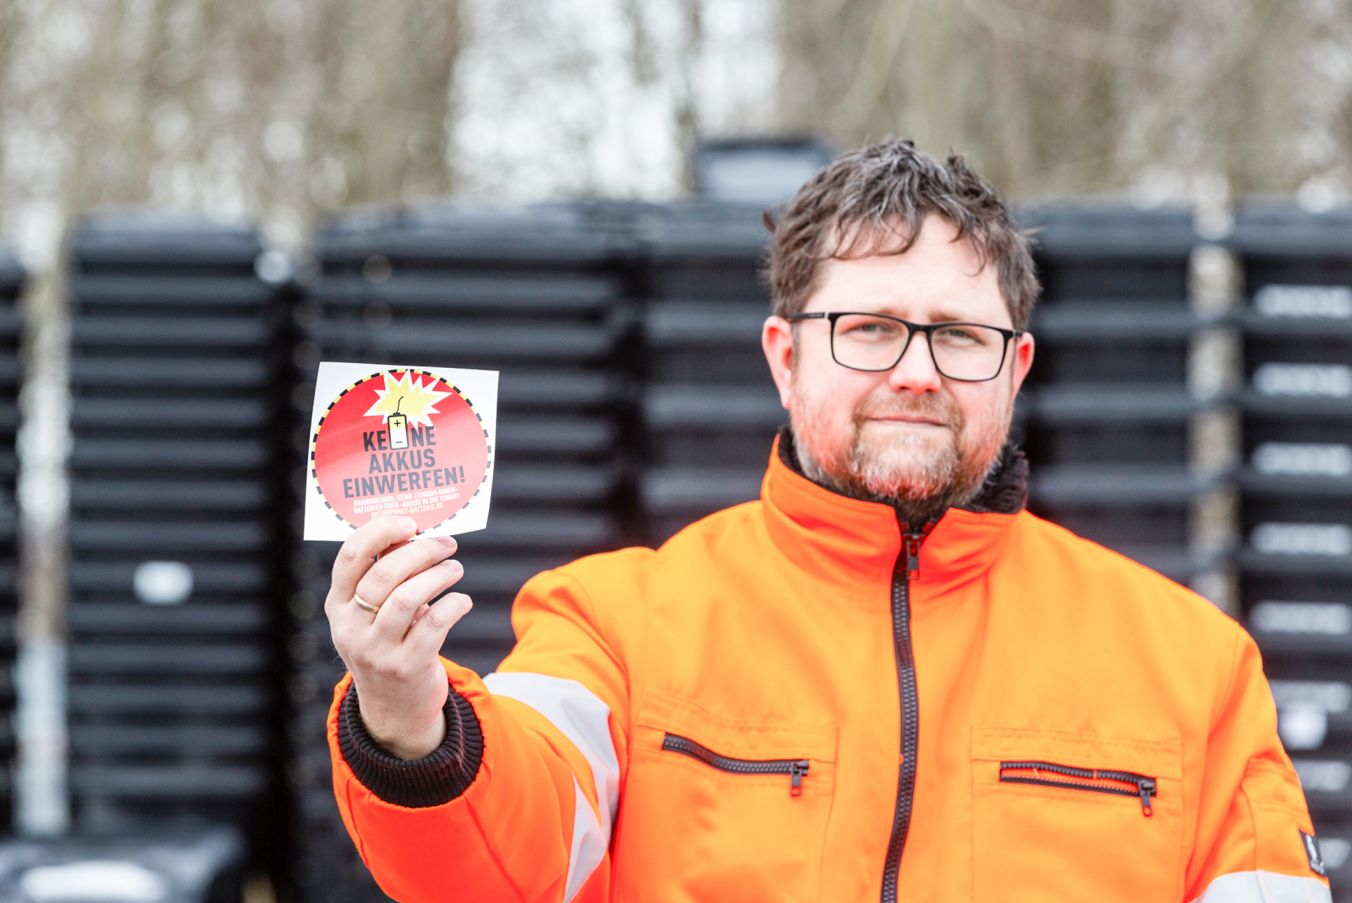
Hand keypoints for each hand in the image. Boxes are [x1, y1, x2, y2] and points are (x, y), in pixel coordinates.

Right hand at [325, 516, 472, 759]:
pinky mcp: (406, 667)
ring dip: (440, 575)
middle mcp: (351, 628)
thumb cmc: (388, 643)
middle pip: (384, 574)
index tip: (410, 523)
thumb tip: (416, 534)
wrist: (394, 708)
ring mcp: (376, 651)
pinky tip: (462, 600)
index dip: (380, 532)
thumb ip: (386, 578)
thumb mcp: (372, 615)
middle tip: (447, 544)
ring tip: (455, 569)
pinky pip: (435, 624)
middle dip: (422, 551)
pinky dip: (454, 604)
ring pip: (409, 598)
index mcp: (337, 606)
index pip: (350, 557)